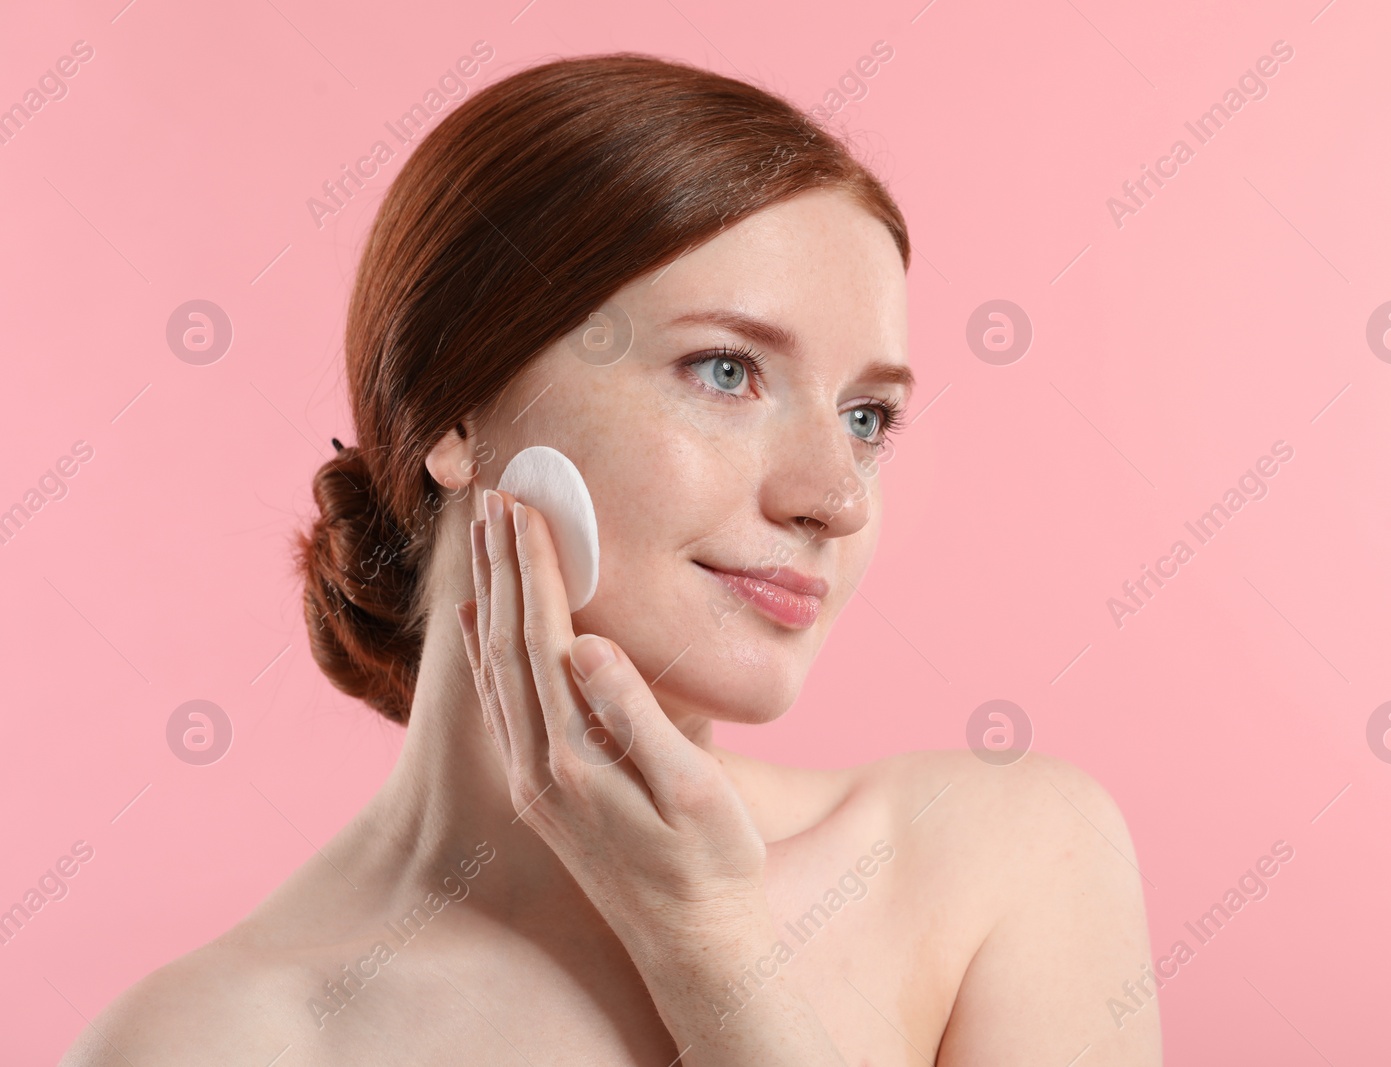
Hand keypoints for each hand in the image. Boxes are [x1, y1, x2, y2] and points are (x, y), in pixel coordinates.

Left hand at [455, 488, 768, 948]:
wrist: (692, 947)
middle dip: (504, 565)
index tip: (526, 505)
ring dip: (491, 596)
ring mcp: (533, 782)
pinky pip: (499, 705)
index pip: (543, 639)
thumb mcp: (691, 794)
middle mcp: (538, 766)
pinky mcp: (540, 792)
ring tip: (487, 536)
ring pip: (496, 669)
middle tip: (497, 494)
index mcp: (575, 756)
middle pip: (507, 644)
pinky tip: (477, 621)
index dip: (535, 569)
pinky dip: (484, 652)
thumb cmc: (711, 867)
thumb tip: (588, 645)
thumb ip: (635, 717)